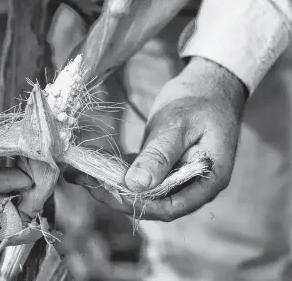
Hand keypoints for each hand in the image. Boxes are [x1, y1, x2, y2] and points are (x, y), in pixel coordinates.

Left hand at [68, 57, 246, 220]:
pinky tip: (93, 165)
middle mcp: (192, 185)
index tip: (109, 192)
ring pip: (142, 190)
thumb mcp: (177, 126)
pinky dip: (117, 171)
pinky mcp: (163, 165)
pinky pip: (139, 174)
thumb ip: (159, 156)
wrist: (209, 83)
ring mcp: (177, 175)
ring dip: (113, 184)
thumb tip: (136, 185)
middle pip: (153, 203)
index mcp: (207, 180)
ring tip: (81, 175)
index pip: (170, 207)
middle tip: (87, 181)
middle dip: (118, 195)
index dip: (138, 205)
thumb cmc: (199, 101)